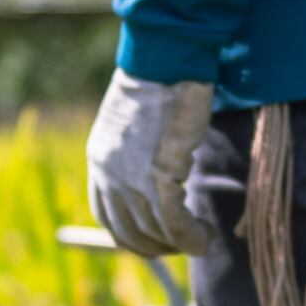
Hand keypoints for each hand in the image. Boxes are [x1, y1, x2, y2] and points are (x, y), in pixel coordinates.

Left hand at [86, 71, 220, 255]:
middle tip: (185, 243)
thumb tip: (158, 183)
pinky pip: (175, 224)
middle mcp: (108, 174)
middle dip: (158, 247)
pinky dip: (192, 238)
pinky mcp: (158, 175)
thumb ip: (138, 156)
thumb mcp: (139, 124)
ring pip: (155, 232)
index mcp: (100, 161)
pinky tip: (205, 237)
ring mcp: (130, 177)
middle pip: (129, 232)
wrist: (166, 58)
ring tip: (201, 238)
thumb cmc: (161, 82)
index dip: (132, 236)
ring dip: (180, 244)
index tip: (158, 239)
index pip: (107, 216)